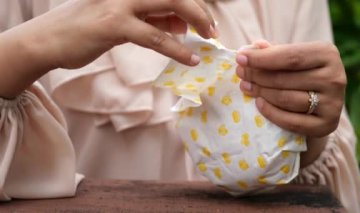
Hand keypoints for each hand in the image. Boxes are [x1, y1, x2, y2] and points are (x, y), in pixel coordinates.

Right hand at [33, 0, 215, 68]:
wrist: (47, 40)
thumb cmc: (85, 29)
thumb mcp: (122, 17)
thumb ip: (150, 16)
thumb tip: (180, 24)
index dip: (194, 4)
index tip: (205, 23)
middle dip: (200, 10)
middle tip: (213, 31)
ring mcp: (119, 3)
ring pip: (171, 6)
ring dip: (196, 24)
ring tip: (208, 42)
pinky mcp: (113, 24)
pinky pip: (155, 36)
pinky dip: (176, 49)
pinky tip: (190, 59)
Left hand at [235, 41, 345, 137]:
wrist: (323, 102)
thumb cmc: (302, 73)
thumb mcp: (292, 57)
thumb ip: (273, 51)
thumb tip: (252, 48)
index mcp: (327, 54)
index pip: (290, 57)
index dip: (262, 58)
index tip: (240, 58)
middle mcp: (335, 78)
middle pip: (285, 78)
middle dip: (257, 76)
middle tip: (240, 74)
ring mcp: (334, 104)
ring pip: (286, 99)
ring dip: (261, 93)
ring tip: (245, 87)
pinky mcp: (327, 125)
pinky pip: (292, 121)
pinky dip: (271, 113)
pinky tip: (259, 103)